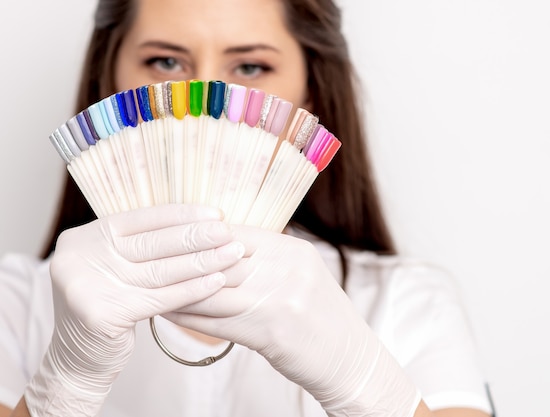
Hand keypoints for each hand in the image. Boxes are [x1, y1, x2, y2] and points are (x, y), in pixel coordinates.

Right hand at [24, 204, 243, 416]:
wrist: (80, 360)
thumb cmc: (110, 307)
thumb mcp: (117, 267)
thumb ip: (142, 246)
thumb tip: (199, 222)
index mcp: (86, 237)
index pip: (142, 218)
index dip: (181, 215)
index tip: (215, 214)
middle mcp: (79, 256)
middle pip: (152, 243)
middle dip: (196, 237)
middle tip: (229, 232)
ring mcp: (86, 285)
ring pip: (159, 270)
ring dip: (202, 261)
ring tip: (232, 253)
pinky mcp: (101, 315)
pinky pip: (160, 299)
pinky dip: (193, 290)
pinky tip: (217, 282)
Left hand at [164, 226, 420, 416]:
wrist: (349, 359)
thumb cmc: (322, 319)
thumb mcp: (303, 276)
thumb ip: (269, 260)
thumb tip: (223, 248)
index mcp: (295, 252)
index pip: (237, 234)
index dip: (202, 234)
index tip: (172, 235)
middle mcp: (287, 270)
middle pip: (222, 258)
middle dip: (184, 259)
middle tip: (149, 257)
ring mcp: (280, 299)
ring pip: (215, 289)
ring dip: (179, 287)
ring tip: (149, 285)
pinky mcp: (270, 331)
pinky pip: (217, 320)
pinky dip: (189, 316)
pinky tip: (168, 312)